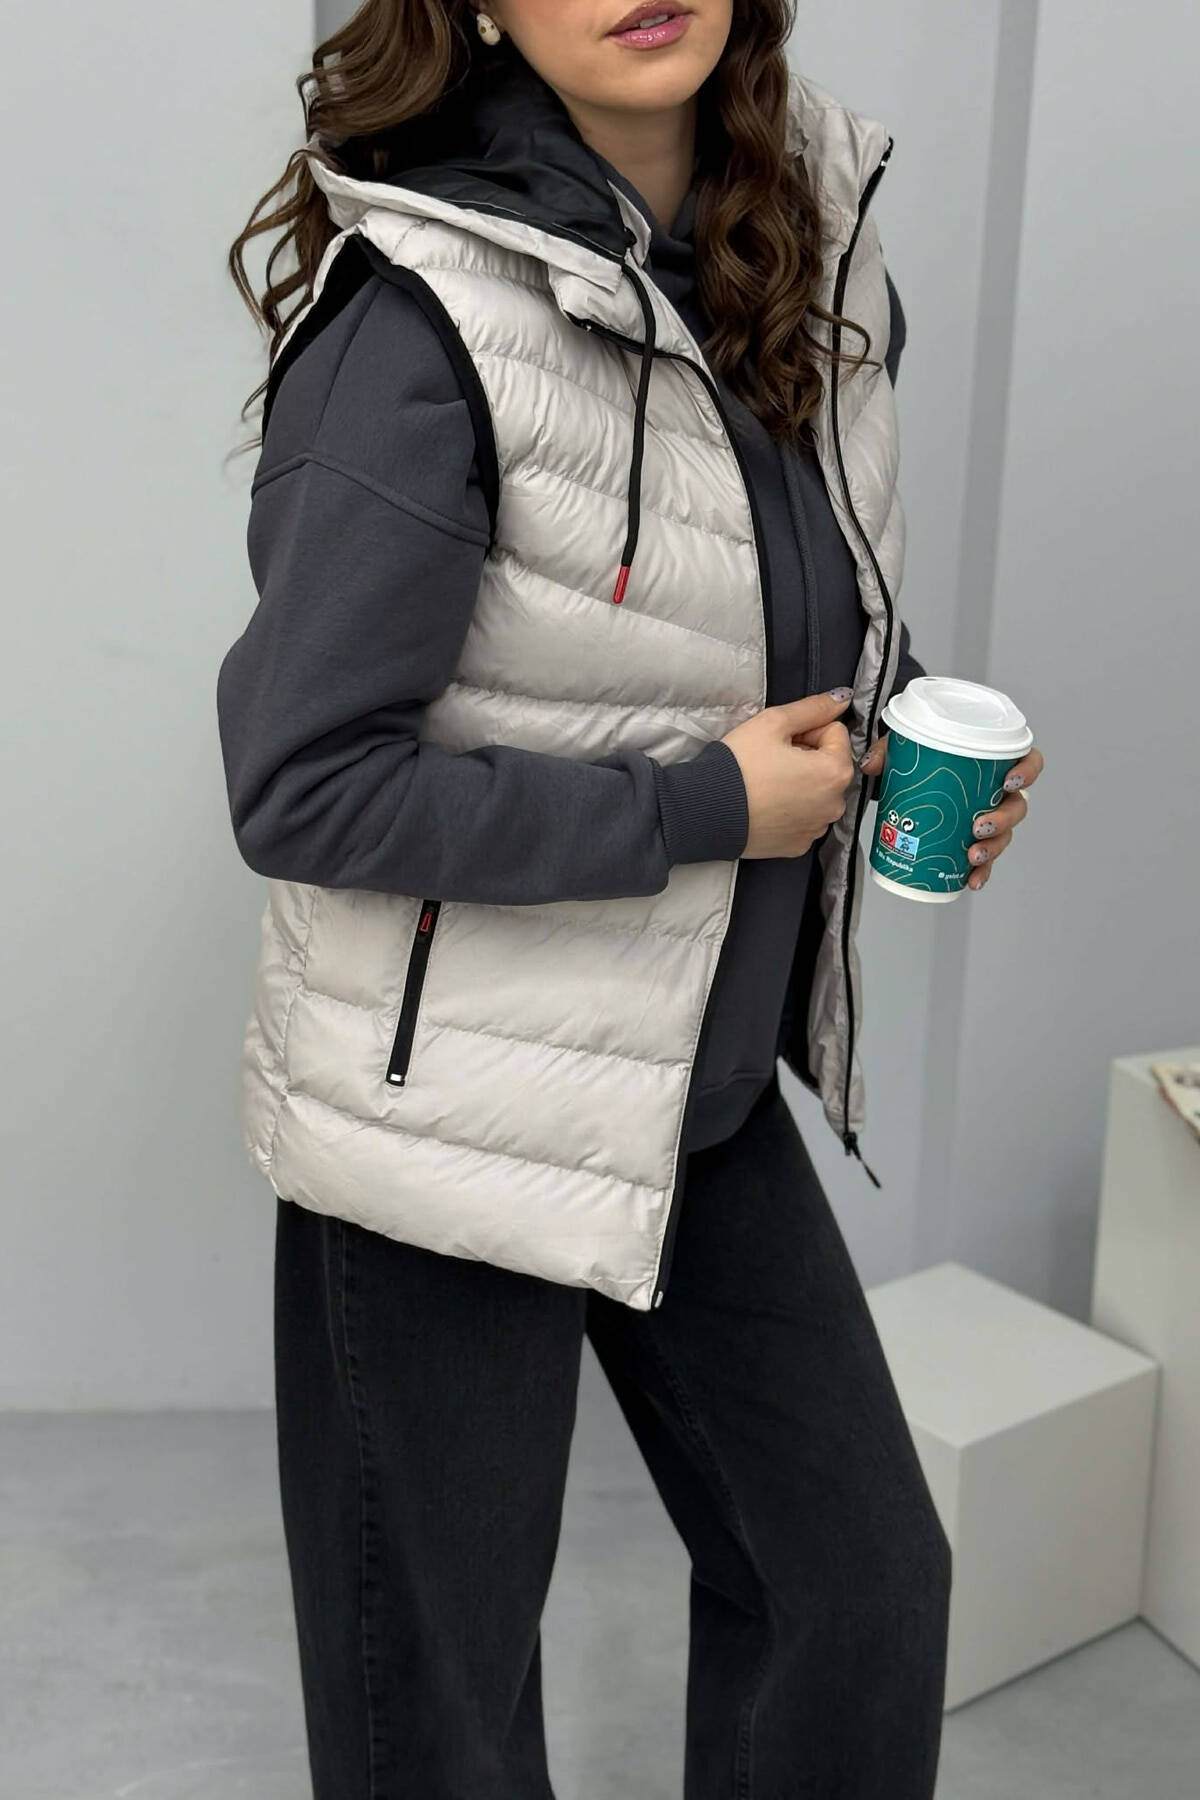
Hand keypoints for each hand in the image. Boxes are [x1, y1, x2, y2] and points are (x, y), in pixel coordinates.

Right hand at [721, 690, 856, 858]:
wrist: (706, 811)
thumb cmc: (739, 767)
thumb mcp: (773, 723)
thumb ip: (812, 708)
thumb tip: (840, 699)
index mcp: (835, 771)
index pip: (835, 733)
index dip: (807, 730)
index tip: (782, 740)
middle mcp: (834, 804)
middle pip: (829, 765)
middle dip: (807, 757)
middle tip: (772, 759)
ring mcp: (817, 828)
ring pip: (817, 792)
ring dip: (800, 783)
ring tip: (767, 783)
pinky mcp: (799, 845)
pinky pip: (803, 818)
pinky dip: (790, 809)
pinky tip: (766, 804)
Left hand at [858, 734, 1045, 890]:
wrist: (913, 781)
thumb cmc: (924, 759)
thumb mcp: (907, 746)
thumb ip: (890, 749)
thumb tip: (872, 764)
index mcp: (994, 762)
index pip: (1028, 761)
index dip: (1027, 771)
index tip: (1009, 781)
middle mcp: (998, 792)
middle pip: (1017, 806)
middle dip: (1002, 819)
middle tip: (978, 826)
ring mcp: (990, 818)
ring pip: (1004, 835)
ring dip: (992, 848)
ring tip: (972, 854)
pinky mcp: (976, 840)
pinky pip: (986, 859)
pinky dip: (981, 871)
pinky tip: (971, 880)